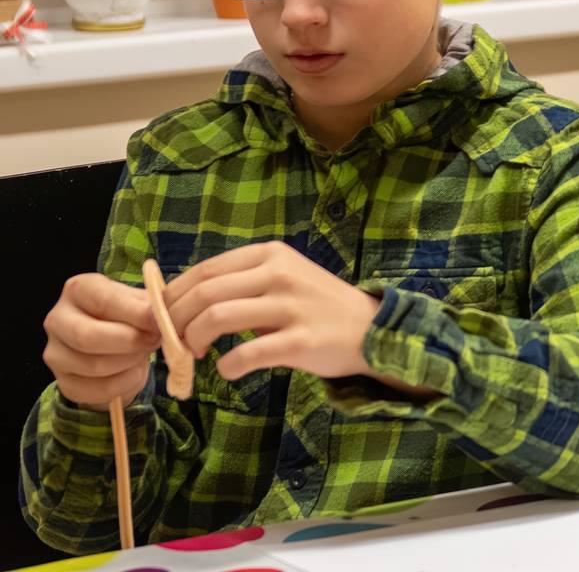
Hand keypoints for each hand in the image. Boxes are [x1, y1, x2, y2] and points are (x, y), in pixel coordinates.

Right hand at [43, 274, 159, 409]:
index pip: (102, 301)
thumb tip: (160, 316)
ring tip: (144, 353)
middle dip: (130, 342)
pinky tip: (134, 371)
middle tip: (154, 341)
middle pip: (88, 337)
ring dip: (130, 362)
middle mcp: (58, 320)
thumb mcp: (140, 301)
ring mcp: (55, 354)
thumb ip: (149, 306)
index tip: (158, 322)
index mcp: (78, 289)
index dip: (134, 314)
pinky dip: (125, 383)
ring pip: (94, 366)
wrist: (119, 342)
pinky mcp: (64, 382)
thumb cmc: (130, 314)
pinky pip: (97, 390)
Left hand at [166, 242, 379, 382]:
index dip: (172, 297)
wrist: (371, 329)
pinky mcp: (301, 340)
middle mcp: (279, 274)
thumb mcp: (282, 279)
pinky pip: (247, 354)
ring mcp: (291, 306)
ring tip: (192, 355)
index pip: (204, 271)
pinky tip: (229, 371)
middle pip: (204, 293)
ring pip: (217, 317)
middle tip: (169, 343)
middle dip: (174, 322)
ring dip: (192, 341)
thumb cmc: (317, 307)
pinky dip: (227, 366)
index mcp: (270, 255)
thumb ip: (240, 284)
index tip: (160, 320)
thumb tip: (179, 303)